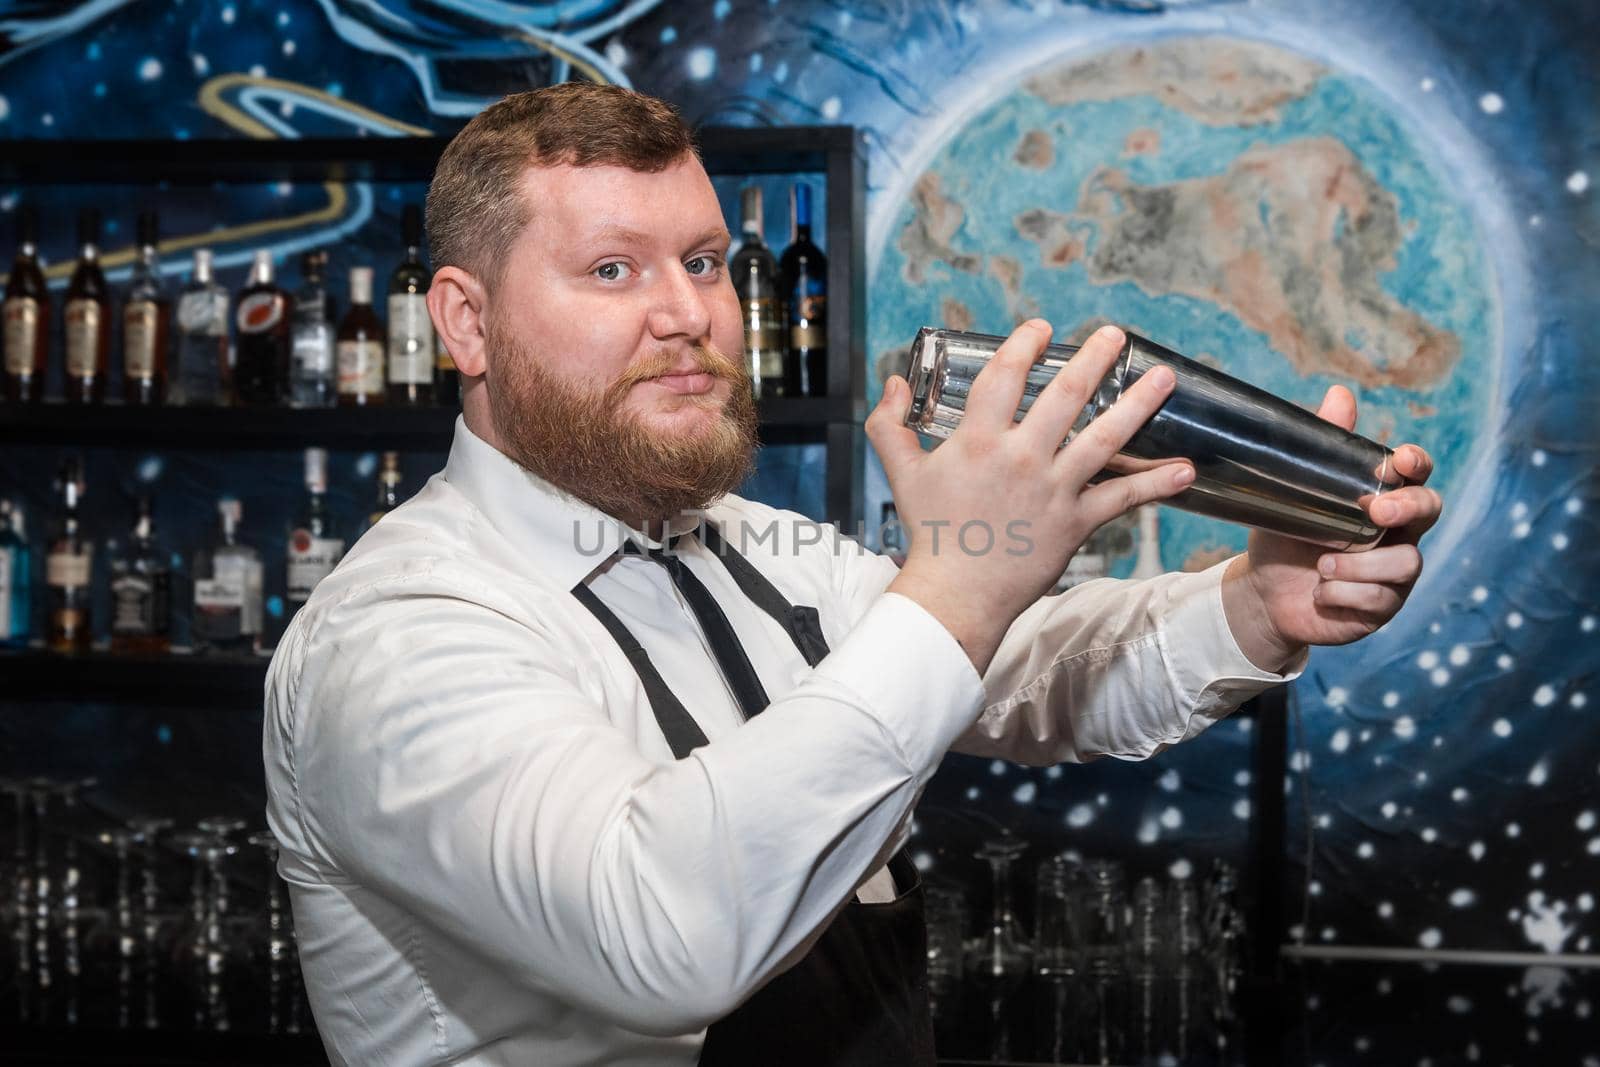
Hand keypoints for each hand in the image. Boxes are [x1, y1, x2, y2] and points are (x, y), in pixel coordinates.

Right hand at [868, 321, 1195, 672]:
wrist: (955, 596)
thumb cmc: (929, 534)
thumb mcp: (901, 473)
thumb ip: (890, 424)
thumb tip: (894, 382)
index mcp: (977, 441)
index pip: (1004, 377)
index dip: (1024, 345)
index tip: (1041, 329)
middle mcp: (1020, 459)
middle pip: (1066, 396)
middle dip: (1095, 359)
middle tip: (1115, 335)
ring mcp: (1052, 491)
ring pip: (1105, 439)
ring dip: (1139, 405)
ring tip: (1163, 377)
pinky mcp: (1075, 523)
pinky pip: (1122, 500)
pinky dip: (1156, 485)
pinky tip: (1186, 469)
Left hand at [1222, 385, 1442, 670]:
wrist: (1263, 593)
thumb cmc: (1286, 535)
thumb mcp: (1293, 491)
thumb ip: (1322, 449)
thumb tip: (1341, 393)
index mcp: (1383, 499)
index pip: (1417, 474)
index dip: (1417, 464)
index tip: (1401, 459)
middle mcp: (1399, 534)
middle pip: (1430, 511)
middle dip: (1408, 508)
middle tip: (1376, 511)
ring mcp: (1395, 574)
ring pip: (1406, 564)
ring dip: (1361, 565)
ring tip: (1321, 566)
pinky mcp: (1383, 608)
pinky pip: (1380, 600)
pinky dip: (1345, 595)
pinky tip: (1321, 592)